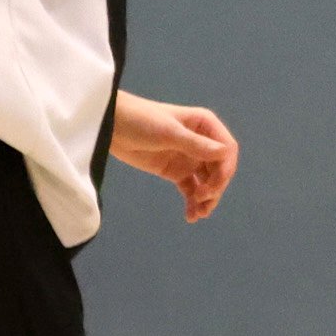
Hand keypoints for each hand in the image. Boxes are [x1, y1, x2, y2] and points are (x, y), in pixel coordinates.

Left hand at [113, 94, 240, 222]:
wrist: (109, 125)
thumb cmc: (140, 120)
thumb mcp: (168, 132)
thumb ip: (196, 144)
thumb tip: (224, 153)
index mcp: (205, 126)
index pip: (227, 150)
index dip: (225, 169)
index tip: (213, 186)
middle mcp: (202, 142)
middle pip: (219, 169)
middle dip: (215, 186)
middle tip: (202, 199)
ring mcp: (189, 158)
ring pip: (207, 182)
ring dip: (207, 199)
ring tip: (199, 214)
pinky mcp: (176, 171)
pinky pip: (191, 189)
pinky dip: (192, 203)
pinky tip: (191, 216)